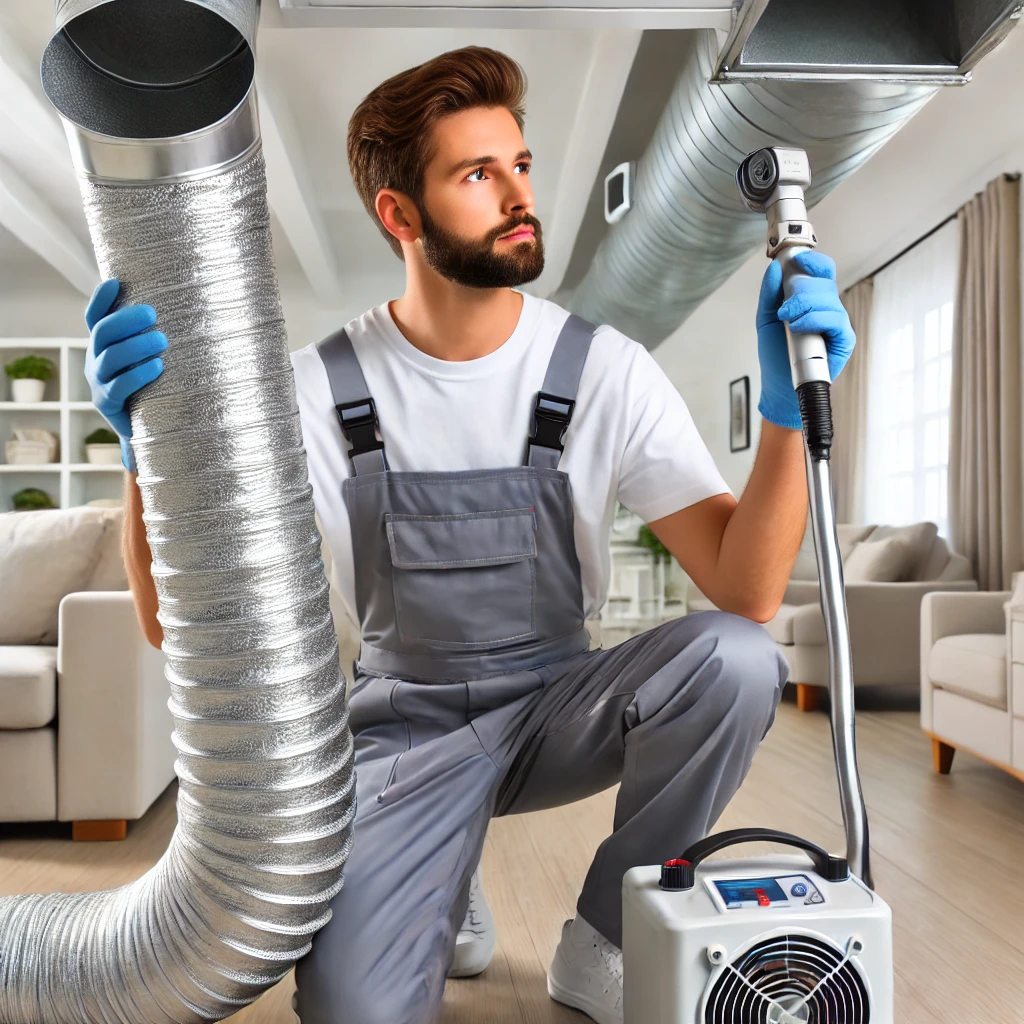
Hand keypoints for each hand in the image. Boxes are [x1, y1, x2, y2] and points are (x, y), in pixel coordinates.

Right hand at [84, 279, 166, 470]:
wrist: (143, 425)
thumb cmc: (152, 384)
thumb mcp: (149, 357)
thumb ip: (152, 336)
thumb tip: (175, 305)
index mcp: (102, 344)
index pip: (94, 317)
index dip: (101, 299)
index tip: (117, 283)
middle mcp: (95, 359)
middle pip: (103, 332)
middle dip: (126, 320)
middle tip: (152, 314)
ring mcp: (98, 381)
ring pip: (110, 357)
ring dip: (136, 345)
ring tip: (162, 341)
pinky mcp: (107, 402)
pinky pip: (118, 386)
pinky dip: (138, 375)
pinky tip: (157, 366)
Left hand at [755, 250, 854, 430]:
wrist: (779, 385)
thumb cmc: (775, 355)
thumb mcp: (766, 319)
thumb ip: (769, 293)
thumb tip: (775, 268)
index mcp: (813, 300)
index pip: (822, 271)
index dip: (813, 261)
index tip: (797, 259)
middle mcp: (828, 309)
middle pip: (823, 282)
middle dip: (800, 291)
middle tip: (783, 309)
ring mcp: (837, 324)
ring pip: (828, 299)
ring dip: (803, 306)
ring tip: (788, 321)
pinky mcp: (844, 339)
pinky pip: (834, 319)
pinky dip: (813, 320)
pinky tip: (799, 329)